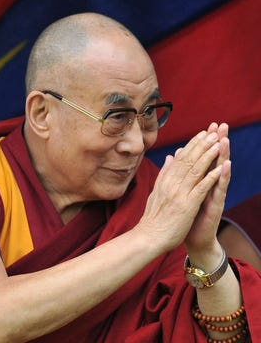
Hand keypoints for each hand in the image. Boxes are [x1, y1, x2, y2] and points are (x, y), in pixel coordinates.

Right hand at [135, 128, 224, 252]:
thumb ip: (164, 174)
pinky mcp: (186, 205)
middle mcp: (171, 184)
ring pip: (195, 170)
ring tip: (219, 142)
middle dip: (202, 144)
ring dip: (208, 155)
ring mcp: (179, 194)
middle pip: (188, 160)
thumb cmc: (153, 218)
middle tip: (214, 131)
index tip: (202, 134)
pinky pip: (200, 188)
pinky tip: (220, 167)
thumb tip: (170, 157)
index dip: (192, 145)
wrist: (149, 237)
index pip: (180, 158)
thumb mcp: (156, 192)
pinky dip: (211, 177)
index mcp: (165, 181)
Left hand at [185, 123, 230, 253]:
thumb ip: (181, 174)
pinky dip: (222, 177)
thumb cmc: (187, 215)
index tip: (207, 126)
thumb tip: (175, 156)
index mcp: (198, 181)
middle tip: (222, 125)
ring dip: (223, 155)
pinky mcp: (215, 207)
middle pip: (214, 160)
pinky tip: (226, 165)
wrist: (193, 239)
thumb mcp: (182, 192)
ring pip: (219, 172)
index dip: (205, 143)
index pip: (203, 158)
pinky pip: (219, 190)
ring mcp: (213, 195)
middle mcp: (208, 185)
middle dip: (217, 142)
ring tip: (225, 139)